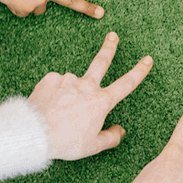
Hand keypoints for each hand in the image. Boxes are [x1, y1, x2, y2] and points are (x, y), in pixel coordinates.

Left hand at [29, 31, 153, 160]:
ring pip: (72, 84)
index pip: (126, 83)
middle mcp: (87, 86)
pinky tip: (48, 106)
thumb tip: (120, 130)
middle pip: (102, 61)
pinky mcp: (50, 78)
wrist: (34, 133)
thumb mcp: (93, 146)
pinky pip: (56, 85)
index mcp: (101, 102)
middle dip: (109, 47)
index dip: (139, 71)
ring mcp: (68, 80)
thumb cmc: (65, 142)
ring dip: (69, 93)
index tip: (147, 60)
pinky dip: (54, 94)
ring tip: (58, 112)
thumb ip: (111, 137)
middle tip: (112, 36)